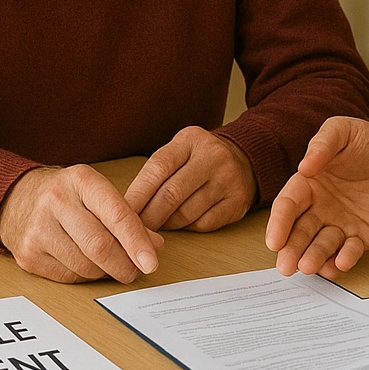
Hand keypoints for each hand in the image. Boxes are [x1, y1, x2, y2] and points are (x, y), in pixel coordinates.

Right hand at [0, 165, 164, 283]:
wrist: (16, 198)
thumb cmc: (66, 195)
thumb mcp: (96, 192)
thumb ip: (127, 216)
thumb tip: (154, 246)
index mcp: (81, 180)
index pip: (117, 215)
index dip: (138, 243)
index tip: (152, 262)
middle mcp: (56, 201)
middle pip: (100, 246)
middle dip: (124, 265)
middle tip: (135, 270)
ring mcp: (38, 229)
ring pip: (85, 266)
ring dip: (105, 272)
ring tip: (110, 263)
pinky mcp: (28, 256)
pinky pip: (68, 277)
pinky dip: (85, 276)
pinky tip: (87, 264)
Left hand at [124, 126, 257, 231]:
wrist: (246, 159)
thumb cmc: (200, 158)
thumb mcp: (180, 149)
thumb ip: (157, 170)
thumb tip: (128, 205)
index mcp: (191, 140)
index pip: (158, 167)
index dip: (138, 193)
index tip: (122, 210)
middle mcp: (212, 157)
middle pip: (171, 194)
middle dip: (148, 216)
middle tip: (133, 229)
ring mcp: (228, 180)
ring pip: (186, 213)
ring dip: (166, 224)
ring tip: (155, 227)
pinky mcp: (237, 202)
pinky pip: (203, 224)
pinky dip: (187, 228)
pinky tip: (180, 225)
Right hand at [265, 115, 368, 279]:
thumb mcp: (344, 131)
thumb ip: (323, 144)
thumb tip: (305, 167)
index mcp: (308, 183)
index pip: (287, 205)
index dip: (279, 223)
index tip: (274, 240)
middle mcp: (319, 207)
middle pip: (299, 231)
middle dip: (291, 249)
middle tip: (286, 266)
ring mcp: (340, 224)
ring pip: (321, 245)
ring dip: (313, 257)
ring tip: (308, 267)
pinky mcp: (362, 237)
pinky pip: (350, 251)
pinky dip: (343, 259)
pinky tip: (339, 264)